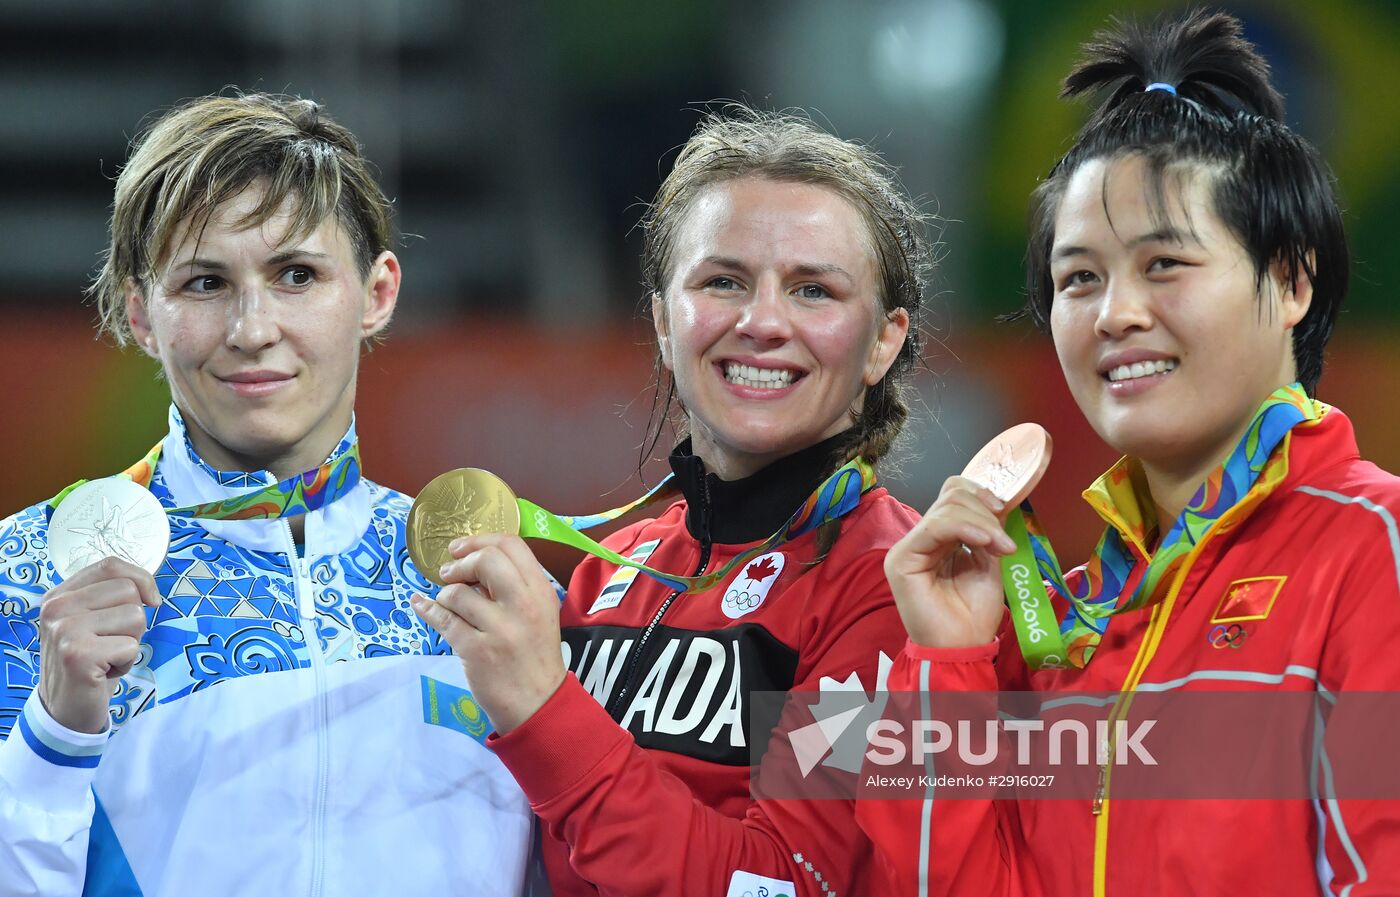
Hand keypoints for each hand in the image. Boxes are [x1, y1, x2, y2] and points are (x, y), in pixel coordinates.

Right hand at [38, 557, 160, 733]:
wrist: (66, 710)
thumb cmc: (90, 662)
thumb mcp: (93, 621)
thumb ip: (110, 596)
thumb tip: (150, 591)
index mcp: (59, 594)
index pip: (111, 565)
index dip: (142, 579)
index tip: (151, 601)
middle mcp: (56, 607)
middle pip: (129, 590)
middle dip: (135, 620)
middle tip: (112, 643)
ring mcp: (64, 630)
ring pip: (136, 616)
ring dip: (131, 643)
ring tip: (107, 658)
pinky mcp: (78, 655)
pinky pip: (131, 646)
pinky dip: (126, 663)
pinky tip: (104, 673)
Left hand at [411, 534, 565, 734]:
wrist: (538, 704)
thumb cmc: (535, 656)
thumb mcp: (540, 613)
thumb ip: (515, 586)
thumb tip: (474, 560)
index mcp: (541, 592)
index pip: (512, 545)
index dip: (480, 540)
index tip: (461, 548)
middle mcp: (524, 605)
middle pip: (486, 560)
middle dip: (460, 563)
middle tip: (449, 574)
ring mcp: (500, 629)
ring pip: (458, 593)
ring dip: (445, 595)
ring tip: (449, 606)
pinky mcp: (477, 651)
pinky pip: (443, 620)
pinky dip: (427, 609)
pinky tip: (421, 605)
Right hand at [884, 477, 1017, 649]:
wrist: (963, 648)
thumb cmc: (973, 615)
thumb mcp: (987, 563)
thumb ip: (986, 533)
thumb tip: (996, 505)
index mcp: (939, 539)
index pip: (952, 496)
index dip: (980, 494)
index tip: (1005, 510)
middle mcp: (920, 539)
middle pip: (950, 496)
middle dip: (985, 511)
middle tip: (1004, 542)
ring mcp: (908, 548)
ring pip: (945, 508)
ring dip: (982, 523)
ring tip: (1001, 548)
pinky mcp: (901, 558)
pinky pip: (934, 527)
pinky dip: (965, 528)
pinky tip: (985, 541)